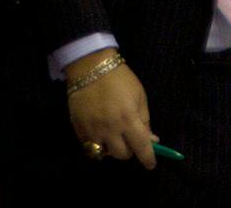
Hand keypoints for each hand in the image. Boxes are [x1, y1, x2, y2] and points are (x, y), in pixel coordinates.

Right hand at [65, 49, 155, 169]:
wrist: (91, 66)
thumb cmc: (120, 79)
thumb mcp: (139, 96)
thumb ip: (145, 120)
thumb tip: (151, 140)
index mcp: (129, 119)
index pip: (141, 148)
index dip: (148, 159)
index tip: (151, 164)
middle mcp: (110, 128)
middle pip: (122, 155)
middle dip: (129, 151)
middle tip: (129, 140)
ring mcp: (92, 130)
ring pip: (104, 154)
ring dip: (111, 148)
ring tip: (113, 135)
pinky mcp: (78, 128)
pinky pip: (89, 146)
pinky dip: (96, 142)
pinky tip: (99, 130)